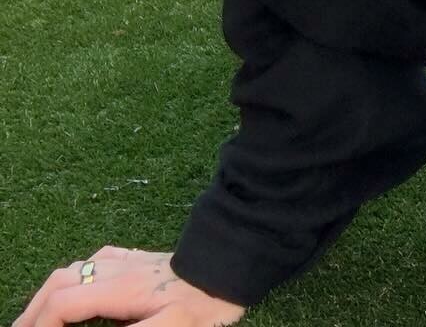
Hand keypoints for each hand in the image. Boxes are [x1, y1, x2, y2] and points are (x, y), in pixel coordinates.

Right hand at [11, 248, 245, 326]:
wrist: (238, 263)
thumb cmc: (207, 304)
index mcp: (121, 288)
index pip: (64, 302)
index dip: (39, 323)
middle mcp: (120, 268)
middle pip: (62, 281)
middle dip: (34, 309)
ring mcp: (132, 259)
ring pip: (77, 268)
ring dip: (52, 292)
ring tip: (39, 318)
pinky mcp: (144, 257)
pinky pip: (99, 259)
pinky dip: (77, 275)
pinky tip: (79, 285)